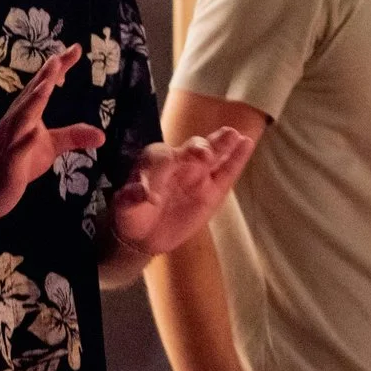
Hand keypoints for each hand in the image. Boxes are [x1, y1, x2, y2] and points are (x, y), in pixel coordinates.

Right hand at [0, 47, 98, 218]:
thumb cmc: (16, 165)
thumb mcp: (49, 147)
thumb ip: (73, 136)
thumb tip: (102, 135)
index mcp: (26, 115)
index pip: (43, 86)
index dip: (58, 68)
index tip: (76, 48)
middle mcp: (16, 123)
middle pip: (32, 94)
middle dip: (46, 75)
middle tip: (59, 56)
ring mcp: (10, 142)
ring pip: (22, 118)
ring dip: (34, 100)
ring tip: (48, 83)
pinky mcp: (8, 164)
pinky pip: (17, 152)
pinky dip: (25, 142)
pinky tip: (35, 135)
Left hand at [109, 127, 254, 260]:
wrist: (146, 235)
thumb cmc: (133, 214)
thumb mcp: (125, 207)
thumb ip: (130, 197)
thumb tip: (141, 192)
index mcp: (155, 160)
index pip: (162, 156)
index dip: (163, 165)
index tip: (157, 185)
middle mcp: (180, 161)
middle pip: (191, 148)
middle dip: (198, 148)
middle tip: (204, 154)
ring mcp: (199, 174)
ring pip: (213, 154)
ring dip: (222, 144)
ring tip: (232, 135)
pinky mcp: (214, 189)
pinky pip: (227, 171)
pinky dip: (237, 157)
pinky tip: (246, 143)